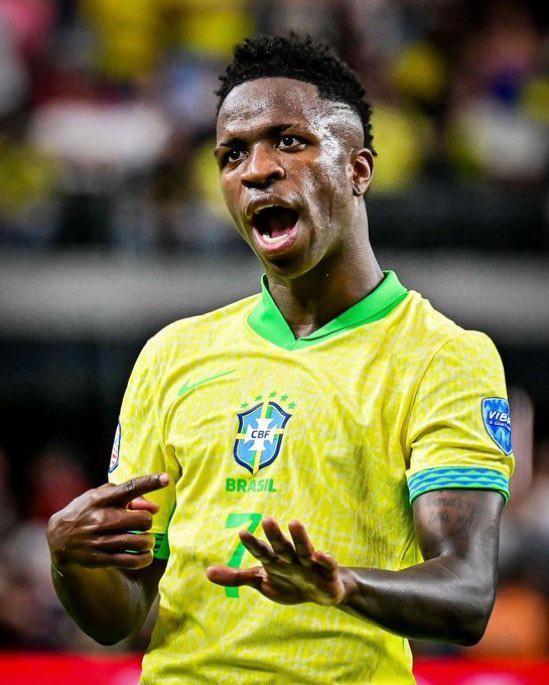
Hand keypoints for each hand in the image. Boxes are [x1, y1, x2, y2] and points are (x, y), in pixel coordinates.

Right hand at [46, 473, 168, 570]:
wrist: (59, 537)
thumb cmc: (88, 511)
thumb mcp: (102, 496)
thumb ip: (130, 496)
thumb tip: (155, 507)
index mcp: (102, 499)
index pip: (129, 488)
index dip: (149, 482)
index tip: (166, 479)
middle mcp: (101, 518)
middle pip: (142, 519)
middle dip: (147, 521)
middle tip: (143, 524)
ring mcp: (100, 540)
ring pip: (141, 542)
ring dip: (148, 542)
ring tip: (145, 541)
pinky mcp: (100, 558)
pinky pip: (132, 561)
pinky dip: (144, 558)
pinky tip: (144, 555)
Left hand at [206, 517, 350, 605]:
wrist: (322, 592)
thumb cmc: (289, 582)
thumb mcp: (261, 582)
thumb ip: (236, 577)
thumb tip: (206, 572)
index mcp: (275, 561)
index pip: (261, 551)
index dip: (252, 544)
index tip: (241, 532)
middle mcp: (291, 559)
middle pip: (281, 546)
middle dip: (274, 534)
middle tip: (266, 518)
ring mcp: (310, 565)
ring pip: (304, 550)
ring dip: (299, 537)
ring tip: (295, 522)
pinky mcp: (327, 573)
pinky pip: (327, 565)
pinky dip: (324, 559)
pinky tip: (320, 554)